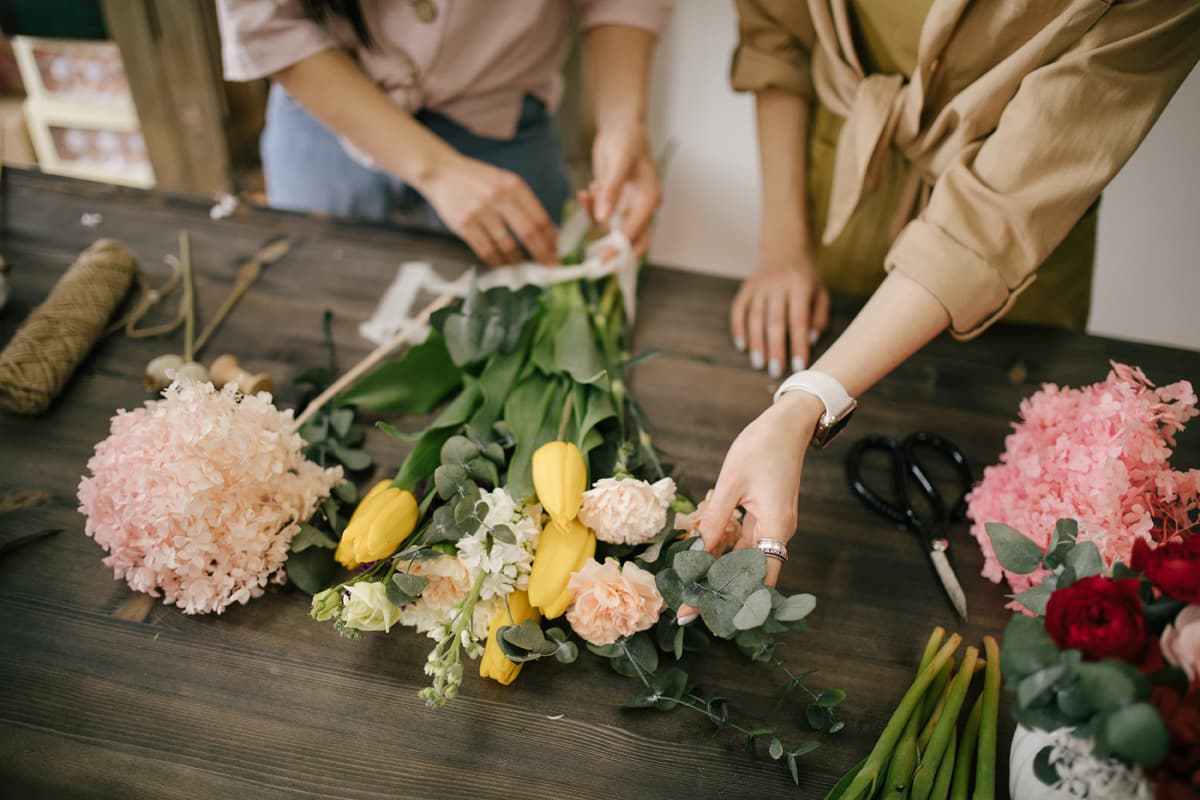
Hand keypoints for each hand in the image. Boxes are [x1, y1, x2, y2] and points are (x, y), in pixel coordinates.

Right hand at [417, 153, 557, 266]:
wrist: (441, 172)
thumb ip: (523, 203)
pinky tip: (505, 267)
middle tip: (550, 268)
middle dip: (542, 255)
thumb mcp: (504, 182)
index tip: (559, 253)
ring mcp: (480, 212)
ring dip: (520, 263)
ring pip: (507, 247)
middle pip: (528, 234)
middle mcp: (498, 197)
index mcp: (514, 185)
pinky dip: (498, 262)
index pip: (540, 218)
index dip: (552, 239)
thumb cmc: (478, 180)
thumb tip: (547, 233)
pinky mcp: (464, 225)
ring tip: (527, 272)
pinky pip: (486, 251)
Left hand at [578, 124, 660, 255]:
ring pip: (611, 228)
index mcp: (649, 199)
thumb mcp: (619, 162)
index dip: (619, 247)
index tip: (603, 260)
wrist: (620, 126)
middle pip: (633, 240)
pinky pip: (600, 215)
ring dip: (596, 218)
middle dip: (613, 250)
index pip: (636, 231)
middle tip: (593, 260)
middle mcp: (641, 207)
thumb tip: (602, 219)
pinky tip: (587, 191)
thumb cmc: (626, 140)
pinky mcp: (614, 202)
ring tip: (591, 193)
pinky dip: (591, 208)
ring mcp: (628, 206)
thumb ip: (611, 191)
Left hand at [676, 393, 821, 625]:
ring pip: (744, 559)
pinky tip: (701, 559)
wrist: (789, 423)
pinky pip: (744, 541)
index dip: (731, 602)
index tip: (703, 614)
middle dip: (719, 592)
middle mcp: (778, 532)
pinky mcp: (766, 516)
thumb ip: (716, 518)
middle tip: (685, 609)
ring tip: (688, 589)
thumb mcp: (731, 482)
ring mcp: (772, 524)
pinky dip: (724, 551)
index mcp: (775, 528)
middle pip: (749, 574)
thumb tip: (700, 550)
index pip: (756, 580)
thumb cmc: (762, 446)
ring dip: (719, 573)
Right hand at [731, 253, 830, 377]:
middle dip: (774, 348)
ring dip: (756, 343)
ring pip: (755, 317)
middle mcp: (777, 284)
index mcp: (799, 285)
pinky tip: (743, 346)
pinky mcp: (745, 287)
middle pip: (774, 321)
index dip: (798, 344)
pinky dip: (738, 329)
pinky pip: (738, 310)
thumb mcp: (820, 292)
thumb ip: (819, 317)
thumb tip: (810, 341)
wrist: (784, 247)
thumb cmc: (805, 278)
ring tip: (759, 364)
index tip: (799, 366)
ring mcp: (758, 285)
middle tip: (775, 371)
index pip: (798, 320)